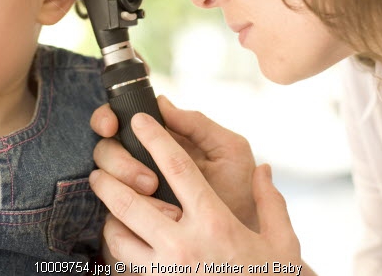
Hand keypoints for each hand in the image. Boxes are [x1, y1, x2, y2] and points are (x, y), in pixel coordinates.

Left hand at [89, 112, 312, 272]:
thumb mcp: (283, 242)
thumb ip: (271, 202)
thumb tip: (265, 170)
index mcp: (214, 222)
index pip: (177, 168)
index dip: (155, 139)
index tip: (140, 120)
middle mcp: (184, 245)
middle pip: (130, 203)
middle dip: (108, 181)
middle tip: (98, 171)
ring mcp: (167, 271)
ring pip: (118, 238)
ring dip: (110, 220)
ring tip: (109, 210)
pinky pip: (125, 267)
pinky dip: (118, 251)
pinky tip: (123, 242)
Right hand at [91, 95, 257, 228]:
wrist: (243, 242)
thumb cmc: (238, 191)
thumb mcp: (228, 151)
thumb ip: (199, 124)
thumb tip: (162, 103)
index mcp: (162, 139)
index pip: (119, 119)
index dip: (107, 119)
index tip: (112, 127)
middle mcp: (140, 162)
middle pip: (105, 149)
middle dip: (120, 160)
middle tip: (150, 182)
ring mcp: (131, 192)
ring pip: (103, 178)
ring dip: (124, 185)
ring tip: (154, 198)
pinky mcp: (128, 224)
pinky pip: (108, 217)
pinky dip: (122, 217)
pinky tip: (149, 223)